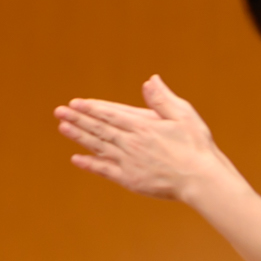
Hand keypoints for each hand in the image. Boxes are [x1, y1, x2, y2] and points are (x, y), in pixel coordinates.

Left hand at [55, 76, 245, 203]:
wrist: (200, 179)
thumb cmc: (196, 145)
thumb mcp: (183, 115)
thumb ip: (163, 99)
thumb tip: (150, 80)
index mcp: (143, 126)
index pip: (111, 113)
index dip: (92, 108)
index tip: (76, 103)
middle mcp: (131, 142)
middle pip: (99, 128)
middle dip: (78, 119)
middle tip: (59, 112)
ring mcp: (128, 162)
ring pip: (98, 146)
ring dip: (79, 137)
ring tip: (63, 128)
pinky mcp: (130, 179)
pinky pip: (105, 170)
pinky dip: (90, 164)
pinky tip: (76, 159)